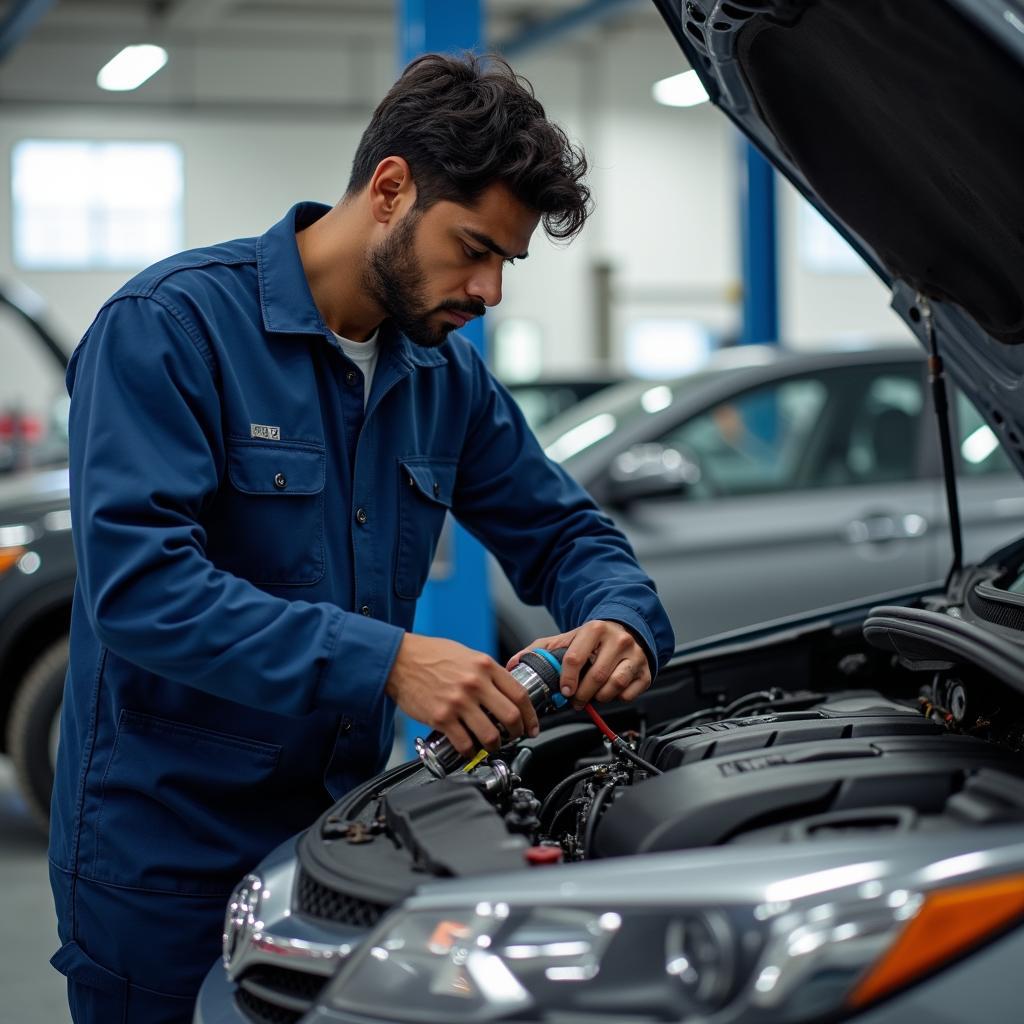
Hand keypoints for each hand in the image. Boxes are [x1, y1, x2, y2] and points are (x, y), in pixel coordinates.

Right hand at [386, 633, 539, 756]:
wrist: (399, 659)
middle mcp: (475, 683)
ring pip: (490, 735)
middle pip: (510, 716)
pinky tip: (470, 749)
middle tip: (515, 737)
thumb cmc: (431, 655)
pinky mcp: (441, 717)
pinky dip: (471, 752)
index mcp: (485, 666)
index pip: (519, 694)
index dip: (530, 715)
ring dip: (495, 745)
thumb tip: (503, 690)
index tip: (531, 725)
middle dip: (518, 732)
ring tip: (492, 745)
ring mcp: (458, 702)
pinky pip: (464, 743)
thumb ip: (486, 672)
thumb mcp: (467, 655)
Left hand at [506, 620, 651, 709]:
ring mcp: (635, 655)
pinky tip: (610, 692)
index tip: (564, 690)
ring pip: (614, 686)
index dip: (567, 680)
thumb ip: (541, 650)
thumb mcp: (569, 639)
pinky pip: (630, 693)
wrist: (626, 630)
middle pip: (596, 676)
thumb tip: (515, 663)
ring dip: (600, 697)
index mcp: (595, 629)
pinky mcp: (646, 670)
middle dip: (582, 694)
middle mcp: (618, 640)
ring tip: (593, 695)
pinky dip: (618, 698)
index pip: (575, 658)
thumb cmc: (595, 639)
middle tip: (576, 699)